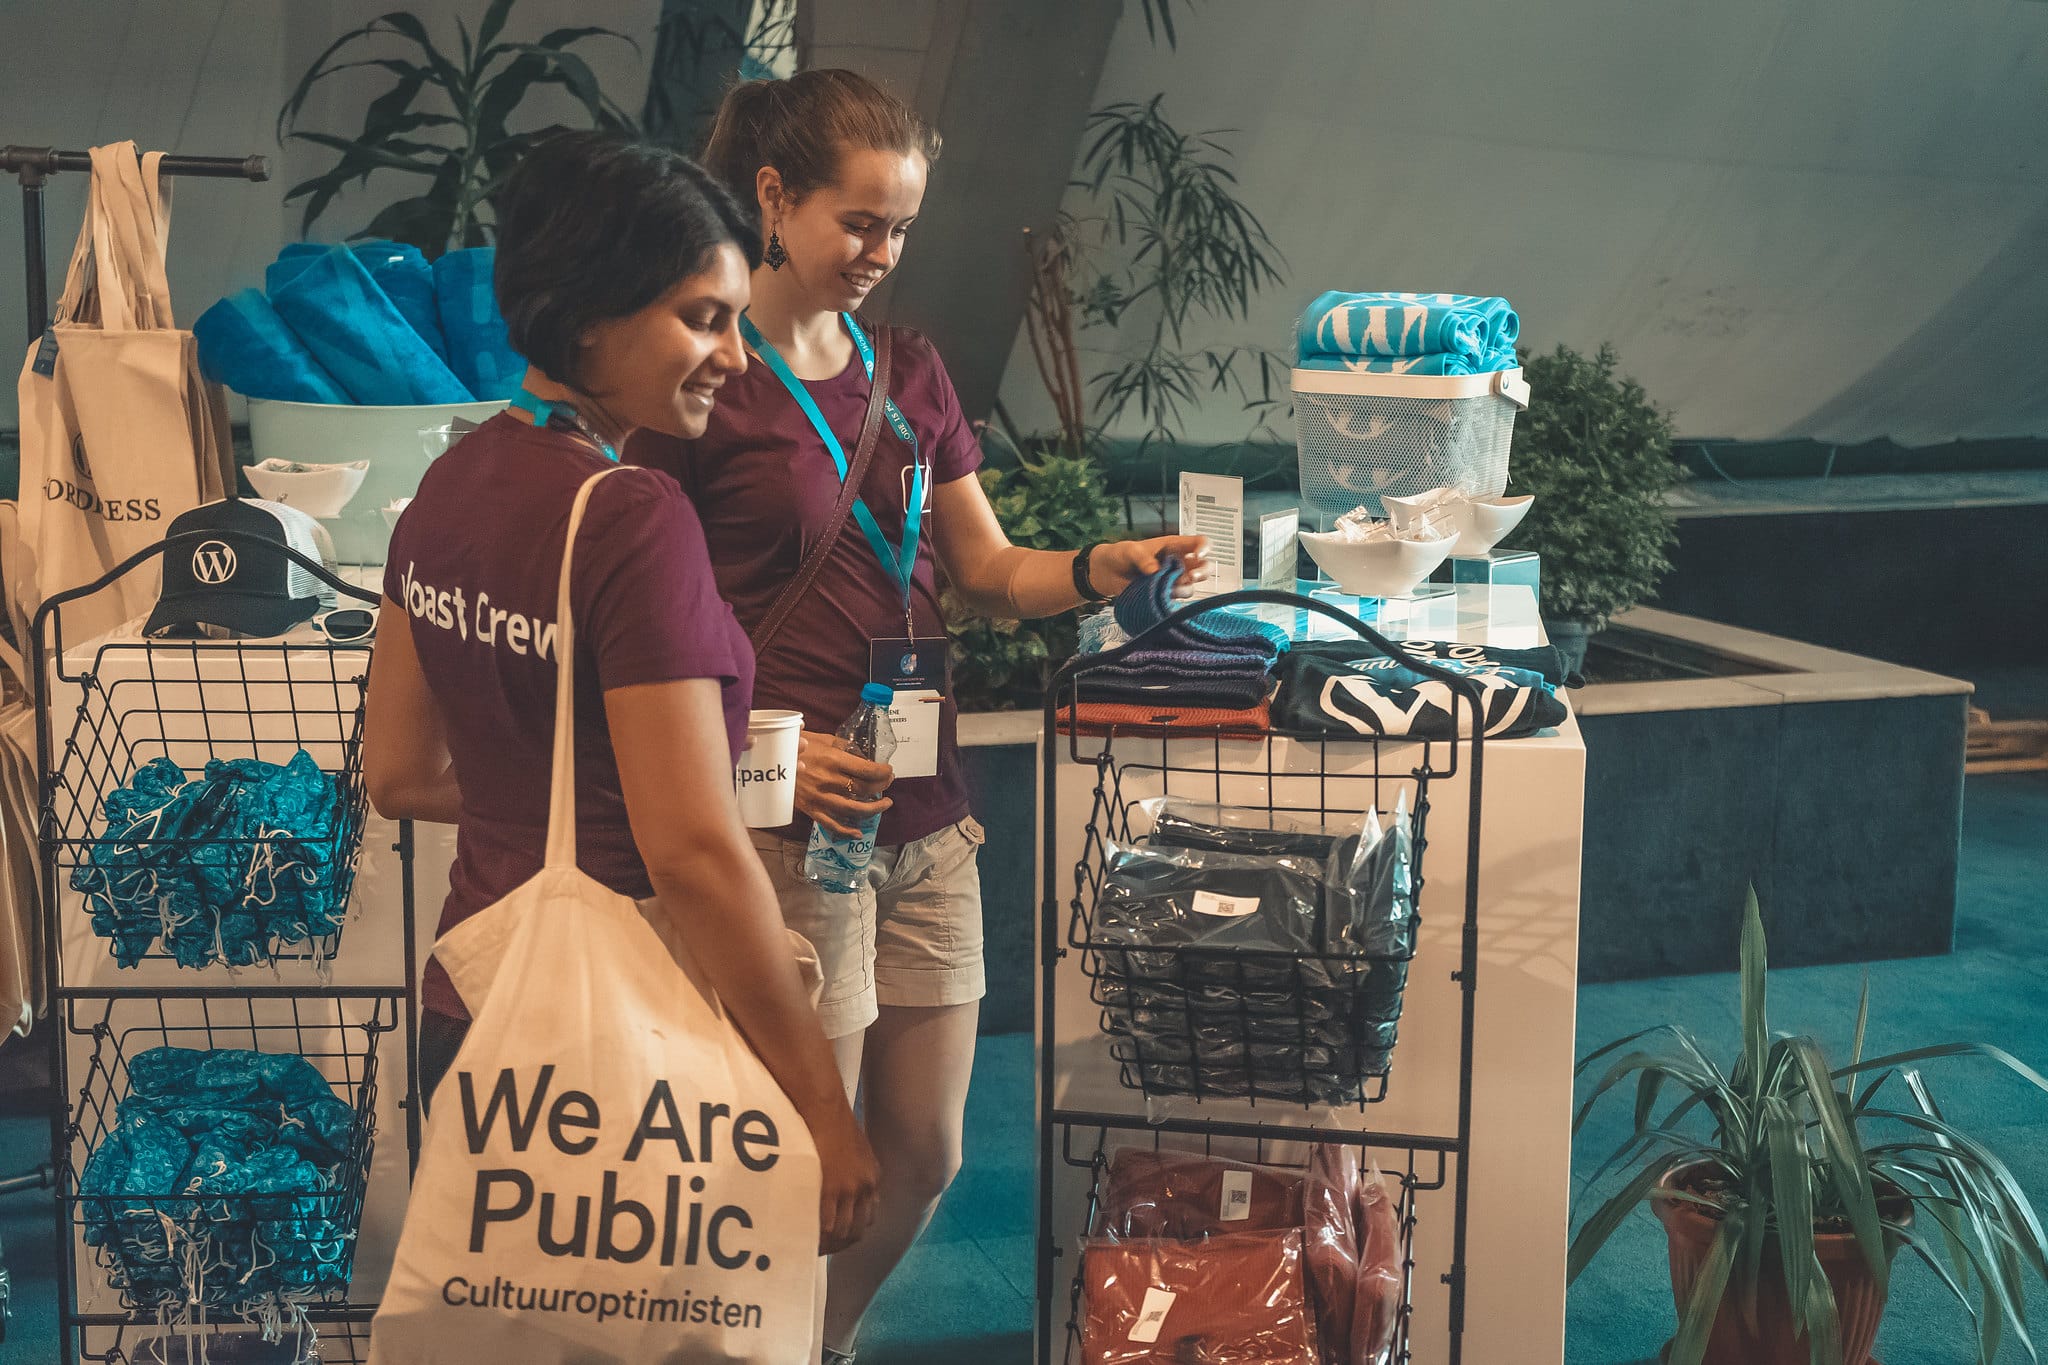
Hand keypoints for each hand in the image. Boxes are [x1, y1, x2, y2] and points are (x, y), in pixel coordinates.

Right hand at [795, 731, 894, 837]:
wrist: (768, 760)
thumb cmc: (796, 745)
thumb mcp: (822, 738)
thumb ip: (844, 746)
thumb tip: (863, 756)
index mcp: (833, 760)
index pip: (868, 770)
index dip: (884, 773)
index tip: (889, 771)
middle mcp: (828, 780)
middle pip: (864, 789)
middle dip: (881, 787)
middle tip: (887, 783)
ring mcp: (819, 797)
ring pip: (853, 809)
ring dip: (874, 809)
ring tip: (885, 804)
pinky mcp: (810, 809)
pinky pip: (831, 824)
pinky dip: (846, 830)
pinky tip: (858, 832)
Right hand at [809, 1103, 880, 1252]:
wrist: (825, 1108)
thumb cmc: (833, 1122)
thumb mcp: (854, 1149)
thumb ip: (853, 1169)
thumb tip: (841, 1182)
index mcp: (872, 1177)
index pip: (869, 1215)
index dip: (854, 1230)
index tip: (839, 1238)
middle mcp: (866, 1187)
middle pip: (859, 1229)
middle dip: (842, 1244)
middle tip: (824, 1249)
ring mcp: (850, 1189)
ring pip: (844, 1231)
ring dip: (830, 1244)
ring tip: (812, 1248)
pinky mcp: (832, 1188)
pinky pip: (828, 1224)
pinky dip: (820, 1237)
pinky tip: (808, 1240)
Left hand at [1087, 535, 1210, 599]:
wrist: (1107, 573)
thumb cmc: (1121, 555)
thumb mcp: (1130, 551)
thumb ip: (1143, 558)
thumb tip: (1155, 571)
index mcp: (1174, 546)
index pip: (1198, 543)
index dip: (1204, 547)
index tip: (1198, 554)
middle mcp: (1178, 563)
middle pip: (1203, 566)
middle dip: (1202, 572)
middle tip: (1192, 576)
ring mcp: (1173, 579)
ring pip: (1191, 586)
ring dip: (1183, 588)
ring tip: (1168, 587)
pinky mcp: (1165, 594)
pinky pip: (1176, 598)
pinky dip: (1171, 598)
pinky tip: (1160, 595)